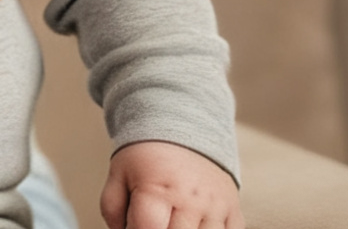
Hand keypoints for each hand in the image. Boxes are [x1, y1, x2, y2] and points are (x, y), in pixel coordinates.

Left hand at [101, 140, 241, 228]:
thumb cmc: (146, 158)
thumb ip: (113, 211)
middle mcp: (191, 200)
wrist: (181, 129)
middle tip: (154, 218)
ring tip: (172, 218)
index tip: (135, 223)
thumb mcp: (118, 176)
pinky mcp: (234, 212)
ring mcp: (216, 208)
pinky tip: (194, 223)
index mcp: (158, 190)